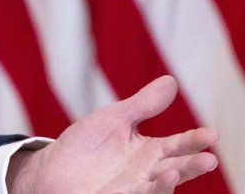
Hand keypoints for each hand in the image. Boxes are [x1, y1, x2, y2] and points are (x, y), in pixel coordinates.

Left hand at [7, 76, 218, 192]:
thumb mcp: (113, 120)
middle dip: (191, 167)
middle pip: (174, 170)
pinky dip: (142, 192)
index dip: (194, 140)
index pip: (178, 145)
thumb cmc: (85, 146)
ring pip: (156, 189)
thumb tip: (170, 80)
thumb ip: (142, 105)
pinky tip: (148, 183)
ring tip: (173, 173)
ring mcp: (132, 189)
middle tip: (209, 160)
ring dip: (167, 183)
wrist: (52, 170)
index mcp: (149, 151)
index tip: (211, 134)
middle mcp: (145, 173)